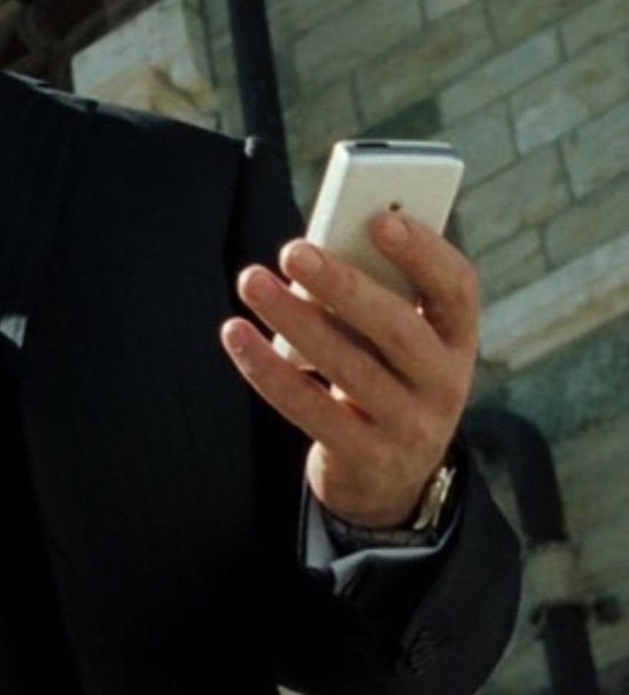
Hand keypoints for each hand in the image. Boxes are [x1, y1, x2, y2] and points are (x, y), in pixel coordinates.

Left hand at [222, 214, 477, 528]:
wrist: (386, 476)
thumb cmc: (378, 373)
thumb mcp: (388, 338)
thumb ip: (366, 294)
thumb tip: (310, 251)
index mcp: (456, 339)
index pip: (457, 289)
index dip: (425, 252)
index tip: (380, 218)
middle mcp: (445, 383)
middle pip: (399, 329)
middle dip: (344, 286)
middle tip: (292, 250)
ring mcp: (411, 427)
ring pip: (350, 369)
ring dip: (295, 320)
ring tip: (251, 280)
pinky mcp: (368, 459)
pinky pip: (311, 411)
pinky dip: (268, 370)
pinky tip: (236, 333)